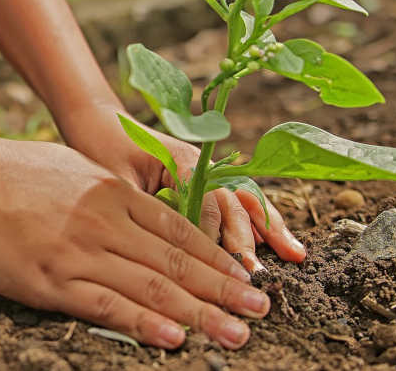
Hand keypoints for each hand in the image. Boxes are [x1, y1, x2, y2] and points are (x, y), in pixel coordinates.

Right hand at [0, 139, 270, 348]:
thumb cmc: (8, 171)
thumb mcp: (71, 168)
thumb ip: (108, 193)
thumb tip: (139, 211)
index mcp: (111, 191)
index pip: (179, 231)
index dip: (218, 258)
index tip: (246, 277)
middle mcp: (104, 220)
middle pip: (177, 262)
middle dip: (224, 289)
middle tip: (261, 311)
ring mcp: (78, 251)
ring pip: (151, 287)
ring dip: (200, 313)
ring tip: (236, 333)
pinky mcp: (49, 279)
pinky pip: (106, 305)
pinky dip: (144, 323)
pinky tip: (174, 338)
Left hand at [56, 103, 306, 271]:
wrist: (99, 122)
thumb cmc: (101, 149)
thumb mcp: (115, 179)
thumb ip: (141, 206)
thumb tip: (159, 246)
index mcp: (182, 160)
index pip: (206, 202)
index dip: (212, 236)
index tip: (216, 267)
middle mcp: (202, 165)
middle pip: (232, 203)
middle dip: (247, 239)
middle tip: (256, 274)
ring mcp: (208, 172)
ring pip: (245, 201)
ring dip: (269, 229)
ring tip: (295, 256)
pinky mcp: (206, 182)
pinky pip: (238, 203)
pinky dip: (260, 223)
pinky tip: (283, 244)